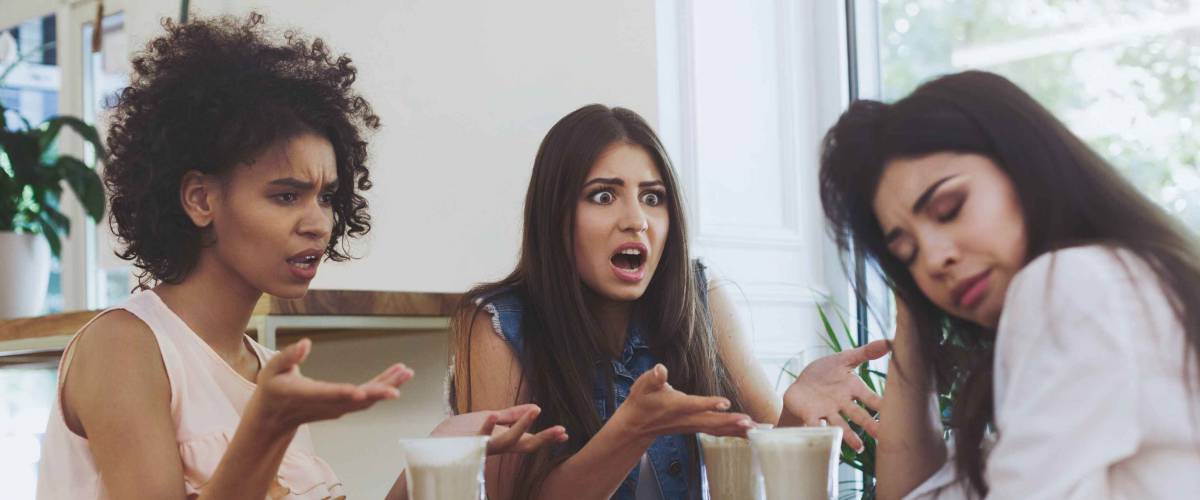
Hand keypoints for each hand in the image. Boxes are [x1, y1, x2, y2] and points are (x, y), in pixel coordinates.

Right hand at [248, 338, 412, 433]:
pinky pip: (367, 398)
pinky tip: (399, 375)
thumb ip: (289, 356)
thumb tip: (307, 343)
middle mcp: (326, 405)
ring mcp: (336, 409)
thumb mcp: (272, 369)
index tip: (360, 393)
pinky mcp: (344, 407)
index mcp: (306, 395)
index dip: (344, 394)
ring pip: (366, 400)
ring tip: (406, 372)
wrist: (273, 418)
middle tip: (399, 382)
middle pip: (355, 400)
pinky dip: (384, 387)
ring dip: (387, 385)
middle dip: (378, 391)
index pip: (328, 395)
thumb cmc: (272, 389)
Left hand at [431, 404, 568, 454]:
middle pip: (524, 446)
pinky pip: (478, 437)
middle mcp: (494, 447)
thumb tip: (535, 407)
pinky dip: (486, 427)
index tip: (565, 433)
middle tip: (561, 431)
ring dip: (522, 426)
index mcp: (500, 440)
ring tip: (535, 411)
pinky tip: (493, 415)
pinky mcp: (467, 445)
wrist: (429, 448)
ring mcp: (482, 448)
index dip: (547, 437)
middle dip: (544, 438)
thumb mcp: (486, 419)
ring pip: (507, 441)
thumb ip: (509, 415)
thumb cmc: (456, 436)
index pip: (528, 440)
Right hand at [612, 364, 753, 442]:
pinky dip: (734, 432)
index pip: (693, 405)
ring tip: (757, 430)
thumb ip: (653, 378)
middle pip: (711, 422)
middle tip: (750, 423)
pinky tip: (749, 432)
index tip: (725, 402)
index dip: (708, 404)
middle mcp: (686, 419)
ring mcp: (692, 425)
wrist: (636, 426)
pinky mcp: (697, 427)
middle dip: (731, 422)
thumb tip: (660, 369)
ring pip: (717, 429)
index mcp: (674, 407)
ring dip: (737, 430)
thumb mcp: (642, 386)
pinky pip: (718, 431)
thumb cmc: (641, 401)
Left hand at [779, 340, 889, 450]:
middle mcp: (843, 403)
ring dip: (850, 436)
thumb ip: (864, 353)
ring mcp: (827, 411)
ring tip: (859, 447)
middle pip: (858, 415)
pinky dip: (820, 430)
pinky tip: (826, 438)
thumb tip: (888, 342)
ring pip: (840, 425)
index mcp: (852, 389)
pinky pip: (815, 424)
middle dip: (870, 425)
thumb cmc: (825, 374)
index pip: (871, 399)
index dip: (882, 406)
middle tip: (882, 436)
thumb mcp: (843, 359)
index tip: (896, 413)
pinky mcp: (811, 415)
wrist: (801, 386)